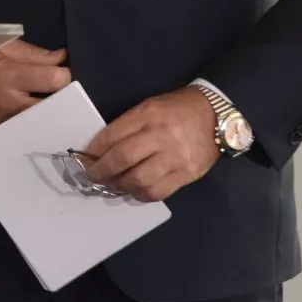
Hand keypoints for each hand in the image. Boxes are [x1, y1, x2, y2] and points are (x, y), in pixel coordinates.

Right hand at [0, 40, 70, 136]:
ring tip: (43, 106)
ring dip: (43, 115)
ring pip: (35, 124)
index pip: (55, 80)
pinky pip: (14, 133)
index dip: (65, 75)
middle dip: (60, 99)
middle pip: (51, 107)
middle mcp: (9, 102)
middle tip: (57, 93)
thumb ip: (32, 53)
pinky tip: (23, 120)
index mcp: (11, 75)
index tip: (62, 73)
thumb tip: (61, 57)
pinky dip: (22, 127)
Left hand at [78, 87, 218, 202]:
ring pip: (139, 179)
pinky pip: (158, 192)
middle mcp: (160, 135)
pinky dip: (141, 194)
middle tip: (93, 176)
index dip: (95, 150)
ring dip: (120, 186)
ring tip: (113, 185)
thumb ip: (129, 125)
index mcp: (148, 114)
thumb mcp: (150, 107)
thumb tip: (103, 148)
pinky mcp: (186, 174)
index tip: (86, 159)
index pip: (113, 134)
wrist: (215, 115)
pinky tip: (135, 190)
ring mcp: (174, 157)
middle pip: (123, 158)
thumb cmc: (177, 109)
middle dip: (102, 171)